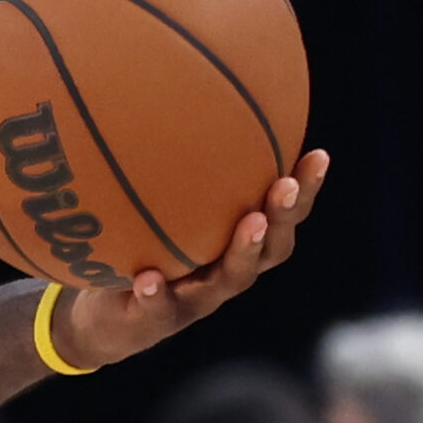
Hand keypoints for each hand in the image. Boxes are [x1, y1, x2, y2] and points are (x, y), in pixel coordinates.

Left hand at [61, 149, 330, 369]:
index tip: (318, 155)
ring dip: (242, 251)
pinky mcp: (155, 319)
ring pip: (228, 279)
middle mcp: (224, 276)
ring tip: (251, 221)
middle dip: (283, 216)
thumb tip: (175, 99)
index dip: (305, 190)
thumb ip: (170, 175)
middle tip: (287, 185)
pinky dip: (157, 293)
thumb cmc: (138, 255)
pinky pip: (158, 306)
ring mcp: (193, 301)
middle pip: (270, 249)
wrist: (103, 324)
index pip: (281, 217)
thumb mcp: (155, 212)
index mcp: (234, 249)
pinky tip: (150, 278)